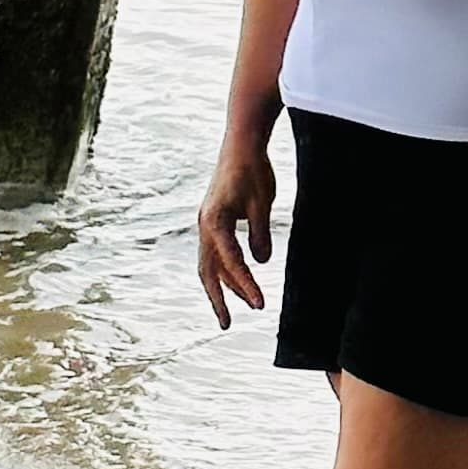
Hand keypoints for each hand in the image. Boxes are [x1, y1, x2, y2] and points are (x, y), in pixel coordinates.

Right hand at [197, 132, 276, 327]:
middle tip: (227, 324)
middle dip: (218, 298)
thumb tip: (260, 263)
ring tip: (239, 306)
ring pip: (211, 262)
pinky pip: (218, 250)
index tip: (260, 304)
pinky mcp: (213, 219)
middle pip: (208, 270)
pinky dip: (228, 266)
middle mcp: (205, 225)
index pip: (230, 262)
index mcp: (215, 222)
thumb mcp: (262, 204)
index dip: (245, 285)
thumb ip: (260, 235)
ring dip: (225, 284)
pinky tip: (242, 276)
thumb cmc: (253, 170)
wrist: (241, 143)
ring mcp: (206, 223)